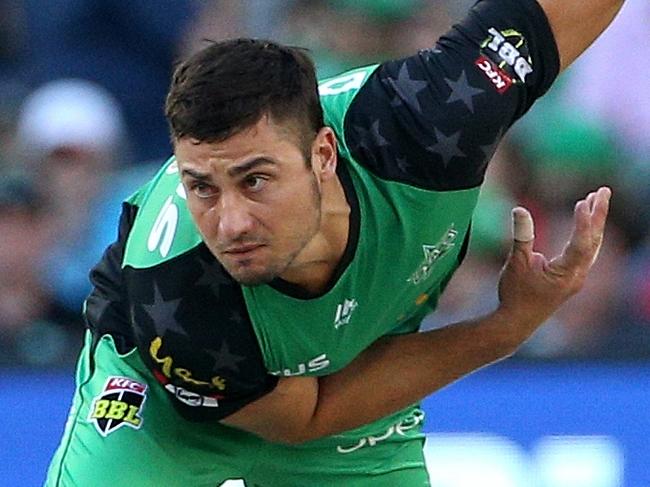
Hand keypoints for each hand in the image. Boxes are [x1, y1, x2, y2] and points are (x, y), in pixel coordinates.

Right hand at [496, 186, 610, 340]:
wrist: (516, 322)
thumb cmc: (515, 294)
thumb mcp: (516, 263)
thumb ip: (521, 236)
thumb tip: (519, 209)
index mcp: (567, 273)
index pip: (581, 242)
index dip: (584, 221)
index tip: (584, 201)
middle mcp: (577, 275)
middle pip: (594, 240)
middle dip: (598, 215)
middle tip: (603, 191)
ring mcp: (576, 278)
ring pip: (592, 246)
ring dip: (594, 223)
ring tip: (595, 201)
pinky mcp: (571, 279)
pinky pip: (586, 252)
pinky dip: (587, 235)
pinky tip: (585, 226)